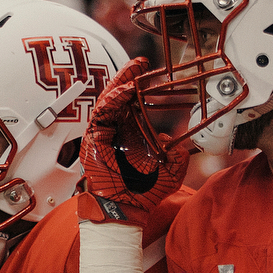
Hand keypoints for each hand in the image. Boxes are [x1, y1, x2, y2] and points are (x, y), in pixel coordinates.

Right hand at [78, 57, 190, 228]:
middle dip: (127, 77)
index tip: (150, 72)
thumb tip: (178, 143)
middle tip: (139, 63)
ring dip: (119, 85)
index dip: (139, 86)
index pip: (132, 104)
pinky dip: (111, 101)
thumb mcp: (172, 171)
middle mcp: (116, 131)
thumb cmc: (144, 193)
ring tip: (132, 73)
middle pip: (117, 97)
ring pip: (107, 101)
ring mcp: (103, 135)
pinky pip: (100, 114)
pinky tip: (124, 92)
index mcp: (131, 134)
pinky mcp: (94, 139)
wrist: (127, 209)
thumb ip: (179, 155)